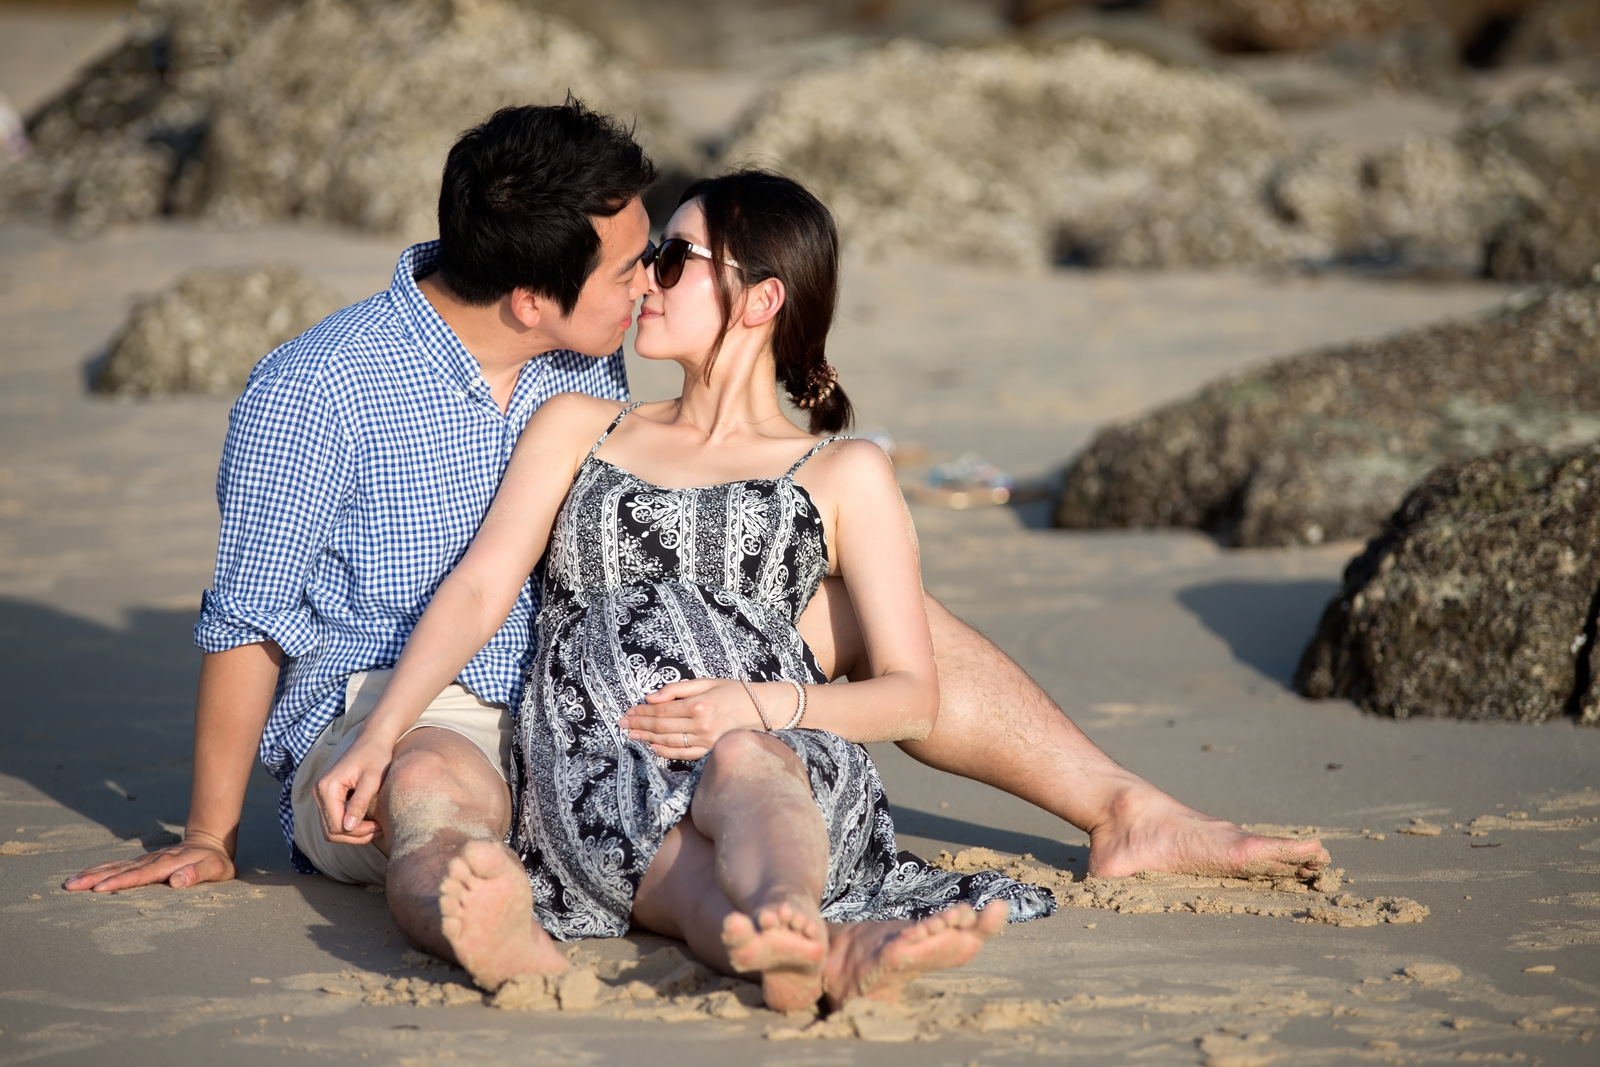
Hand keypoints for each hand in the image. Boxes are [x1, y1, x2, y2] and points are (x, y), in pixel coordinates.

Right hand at [62, 830, 234, 892]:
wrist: (210, 842)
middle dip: (95, 878)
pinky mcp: (141, 862)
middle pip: (120, 870)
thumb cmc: (213, 861)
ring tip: (69, 883)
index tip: (99, 889)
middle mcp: (151, 861)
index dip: (120, 882)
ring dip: (92, 874)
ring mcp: (144, 860)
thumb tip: (177, 881)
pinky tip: (83, 876)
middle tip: (71, 886)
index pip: (140, 875)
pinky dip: (99, 871)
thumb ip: (198, 873)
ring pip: (114, 866)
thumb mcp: (215, 869)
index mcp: (167, 864)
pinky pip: (116, 866)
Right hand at [314, 733, 393, 845]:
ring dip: (353, 834)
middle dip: (355, 836)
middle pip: (331, 831)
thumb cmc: (376, 756)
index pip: (336, 826)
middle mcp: (319, 792)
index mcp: (327, 788)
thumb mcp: (372, 779)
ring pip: (332, 829)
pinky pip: (334, 820)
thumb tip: (348, 828)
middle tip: (379, 830)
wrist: (373, 739)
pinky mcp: (328, 796)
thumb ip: (359, 802)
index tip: (379, 827)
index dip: (357, 832)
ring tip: (375, 828)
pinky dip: (350, 826)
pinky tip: (368, 822)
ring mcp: (321, 795)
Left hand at [618, 678, 781, 758]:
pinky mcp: (711, 751)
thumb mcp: (706, 682)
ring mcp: (706, 741)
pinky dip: (666, 752)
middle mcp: (701, 724)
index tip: (628, 712)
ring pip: (668, 742)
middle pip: (661, 727)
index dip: (642, 712)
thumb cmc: (735, 692)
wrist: (765, 708)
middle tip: (623, 724)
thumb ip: (677, 689)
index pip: (661, 711)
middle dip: (639, 725)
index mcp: (698, 704)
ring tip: (632, 736)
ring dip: (647, 739)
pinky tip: (653, 748)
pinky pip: (683, 755)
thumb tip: (650, 697)